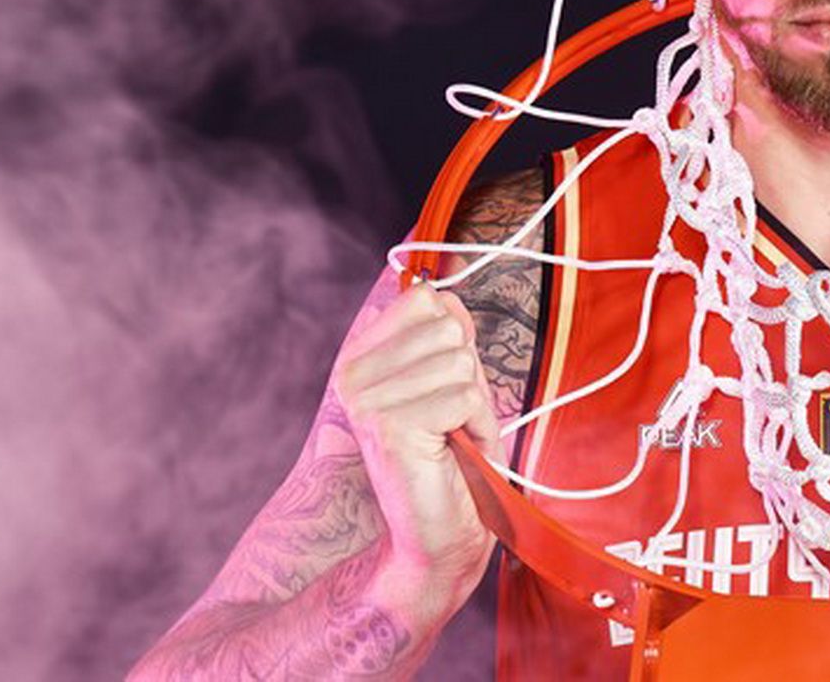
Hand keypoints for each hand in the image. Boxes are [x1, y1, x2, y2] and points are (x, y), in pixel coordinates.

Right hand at [330, 281, 501, 591]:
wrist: (440, 538)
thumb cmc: (454, 462)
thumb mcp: (451, 383)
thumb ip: (444, 336)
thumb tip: (440, 291)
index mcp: (360, 357)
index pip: (426, 300)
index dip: (456, 342)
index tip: (445, 390)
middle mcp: (352, 373)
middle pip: (448, 328)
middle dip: (469, 377)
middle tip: (452, 424)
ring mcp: (366, 398)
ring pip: (459, 361)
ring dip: (474, 405)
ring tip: (452, 441)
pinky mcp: (389, 425)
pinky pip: (464, 396)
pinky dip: (476, 427)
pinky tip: (452, 455)